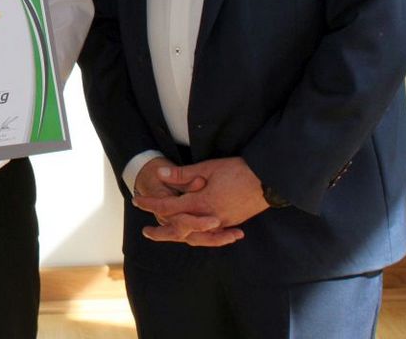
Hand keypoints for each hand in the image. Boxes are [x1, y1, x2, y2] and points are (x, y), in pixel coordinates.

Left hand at [132, 156, 268, 246]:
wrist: (268, 181)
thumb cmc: (238, 170)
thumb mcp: (208, 168)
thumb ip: (183, 174)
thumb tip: (160, 174)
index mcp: (200, 203)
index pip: (168, 207)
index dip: (151, 204)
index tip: (137, 200)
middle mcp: (209, 218)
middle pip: (179, 230)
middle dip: (161, 232)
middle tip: (146, 232)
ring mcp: (222, 223)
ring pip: (196, 237)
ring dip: (180, 236)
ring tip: (168, 234)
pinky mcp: (232, 224)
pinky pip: (211, 236)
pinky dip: (201, 236)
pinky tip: (196, 234)